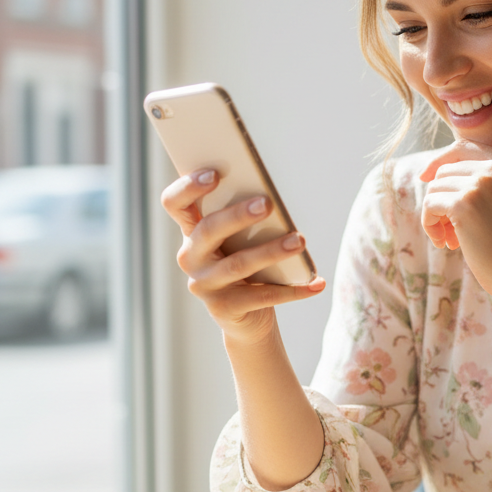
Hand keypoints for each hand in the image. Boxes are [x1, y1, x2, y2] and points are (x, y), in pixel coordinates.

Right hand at [160, 169, 324, 342]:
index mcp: (191, 231)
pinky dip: (294, 289)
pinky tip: (316, 283)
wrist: (247, 317)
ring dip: (272, 251)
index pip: (174, 203)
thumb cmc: (247, 264)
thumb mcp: (242, 240)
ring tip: (300, 241)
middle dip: (237, 215)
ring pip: (238, 264)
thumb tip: (270, 198)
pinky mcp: (224, 309)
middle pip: (208, 230)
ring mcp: (204, 285)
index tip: (215, 173)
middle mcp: (190, 258)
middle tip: (267, 203)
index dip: (188, 187)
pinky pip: (262, 296)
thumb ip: (247, 219)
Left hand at [419, 140, 491, 299]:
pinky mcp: (464, 204)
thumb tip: (430, 171)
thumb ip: (478, 178)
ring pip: (435, 188)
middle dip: (442, 198)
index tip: (425, 177)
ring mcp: (481, 184)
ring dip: (436, 215)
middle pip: (445, 170)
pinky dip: (430, 224)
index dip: (440, 160)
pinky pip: (429, 204)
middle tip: (450, 228)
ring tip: (450, 238)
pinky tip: (444, 242)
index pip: (463, 146)